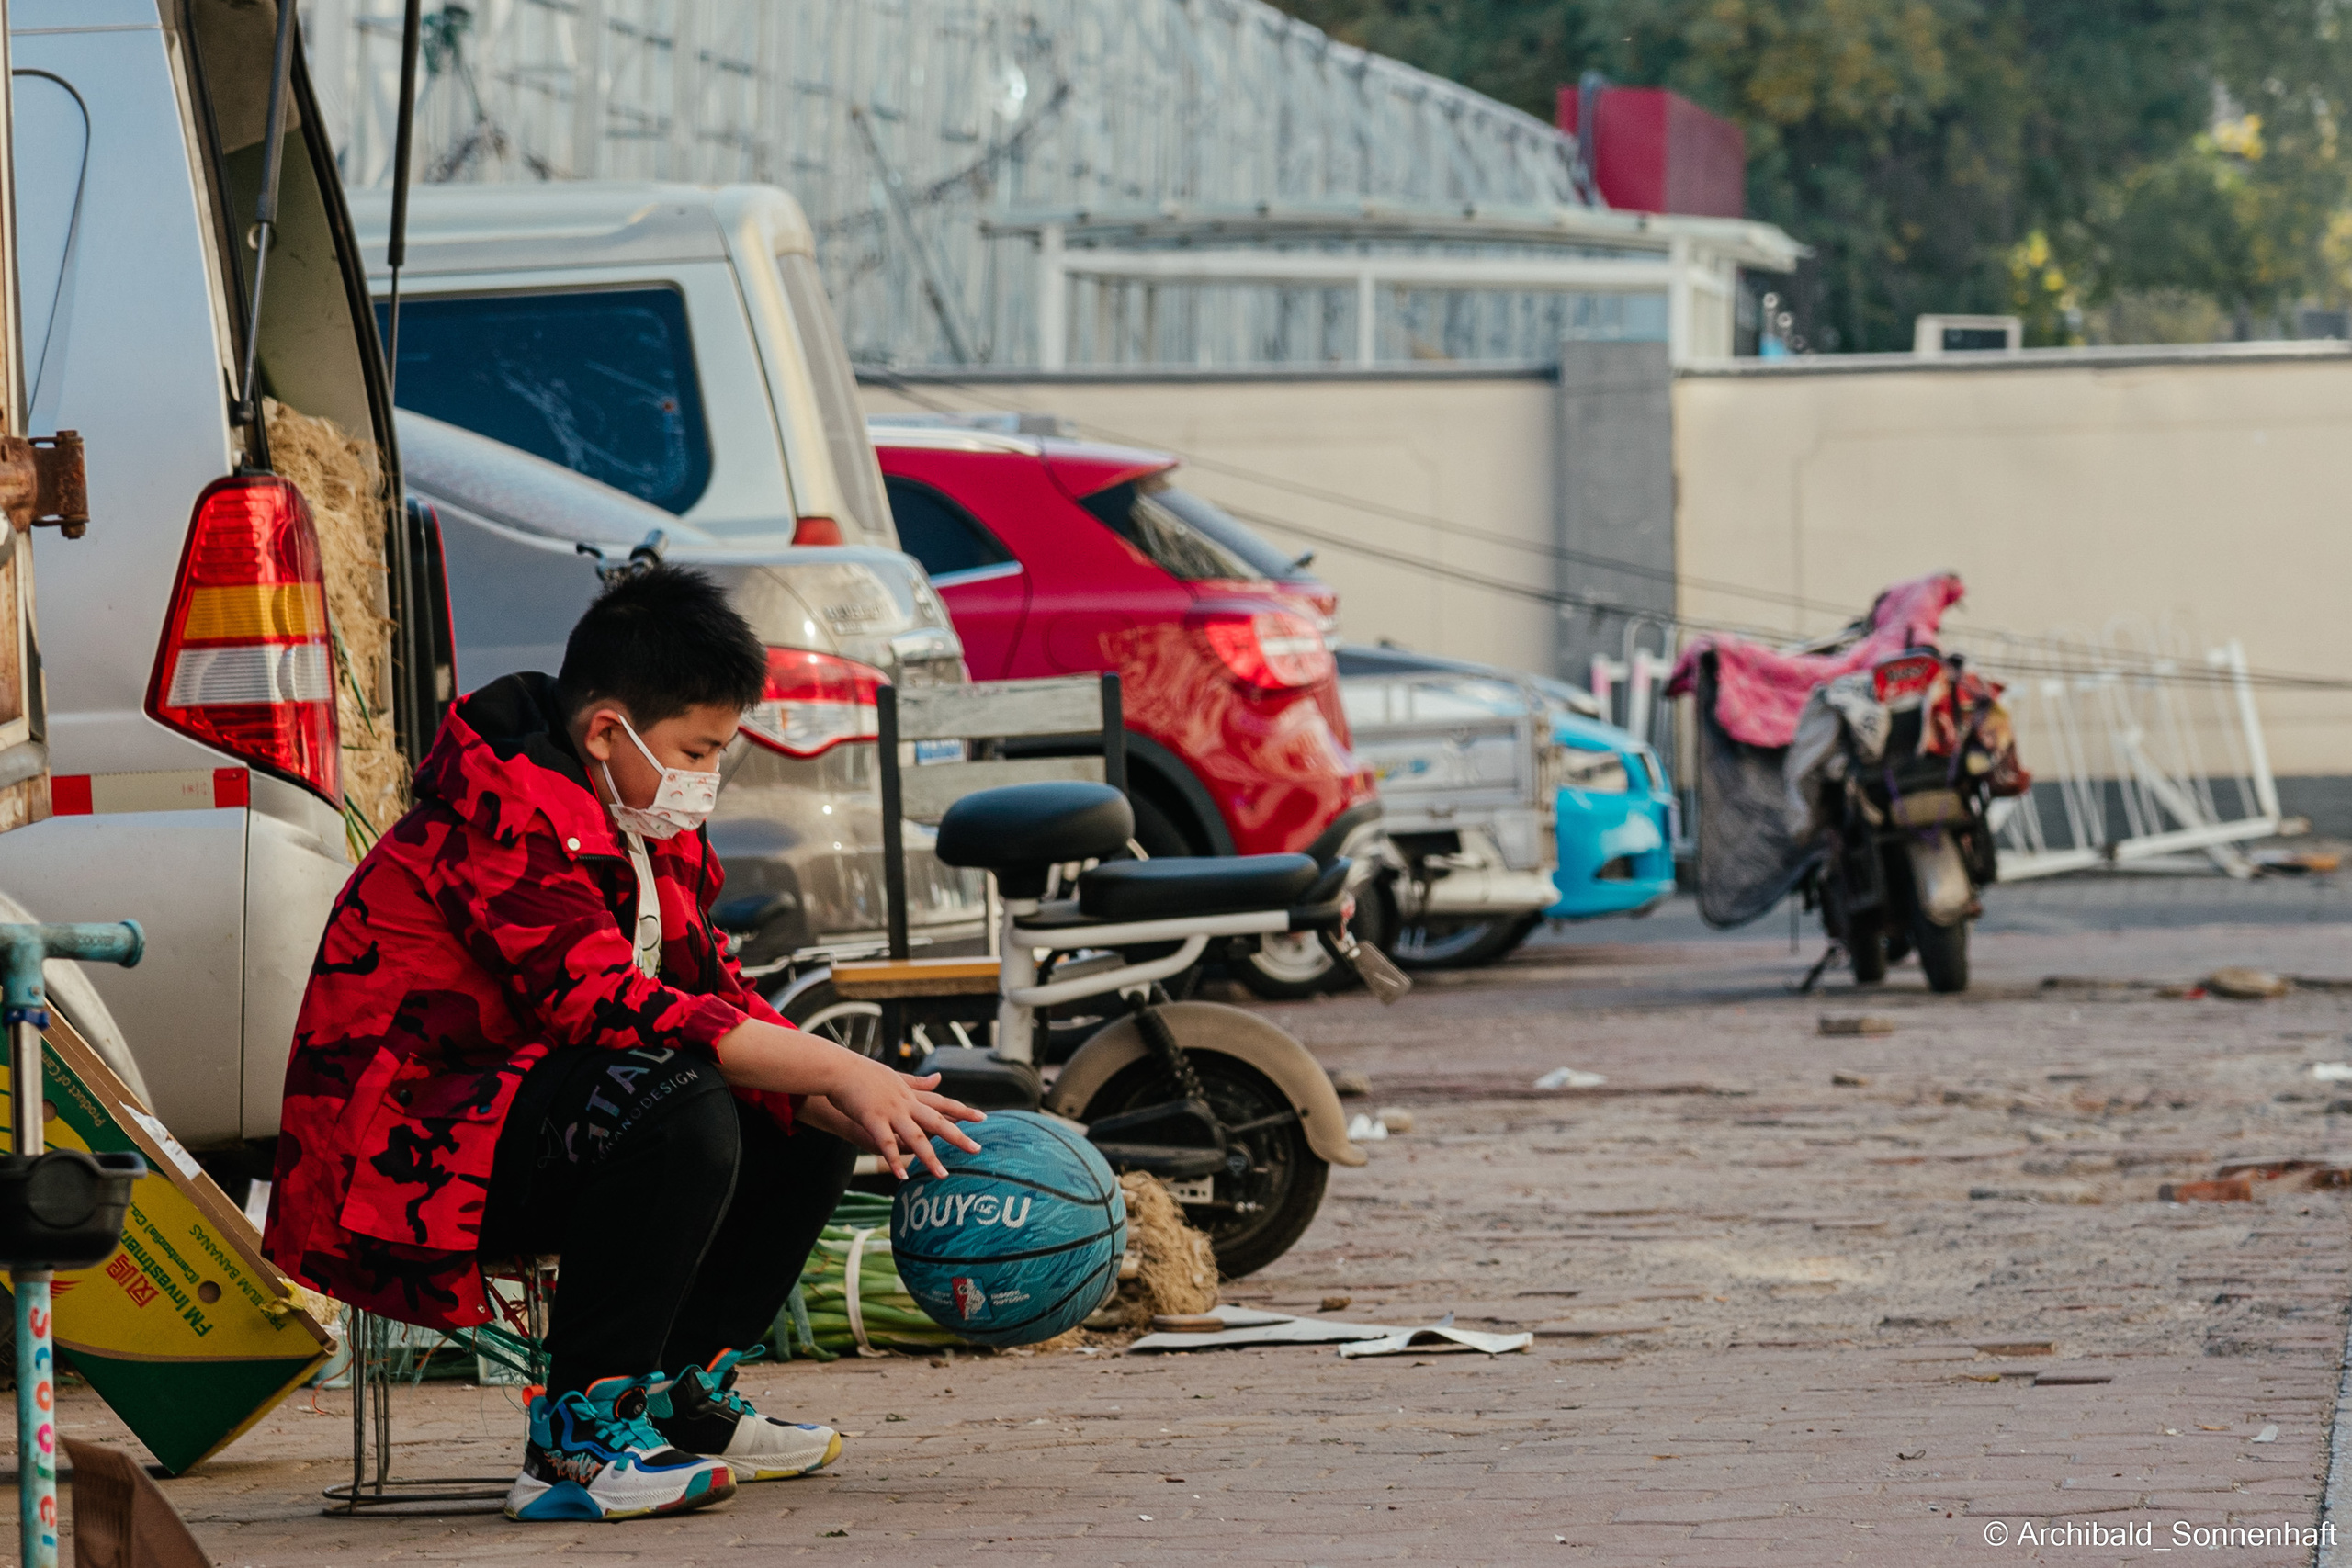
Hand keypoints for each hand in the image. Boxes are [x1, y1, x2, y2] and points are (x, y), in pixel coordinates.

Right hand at [820, 1058, 984, 1179]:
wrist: (839, 1069)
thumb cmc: (863, 1073)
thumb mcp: (895, 1076)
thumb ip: (918, 1082)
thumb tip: (939, 1078)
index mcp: (911, 1094)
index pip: (942, 1102)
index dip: (963, 1110)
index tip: (983, 1118)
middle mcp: (906, 1103)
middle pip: (936, 1121)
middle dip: (957, 1136)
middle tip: (977, 1149)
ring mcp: (891, 1112)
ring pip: (915, 1137)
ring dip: (929, 1157)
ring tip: (942, 1175)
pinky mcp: (873, 1119)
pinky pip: (886, 1144)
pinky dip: (895, 1160)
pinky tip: (903, 1176)